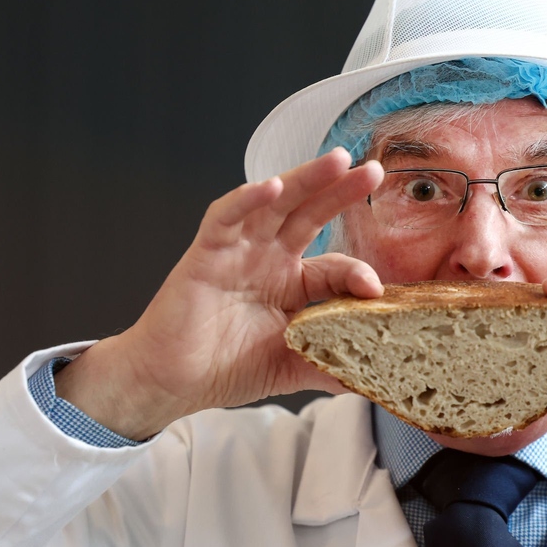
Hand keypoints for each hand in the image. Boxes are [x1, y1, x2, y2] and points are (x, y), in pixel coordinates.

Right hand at [55, 148, 384, 439]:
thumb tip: (374, 384)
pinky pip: (226, 217)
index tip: (376, 289)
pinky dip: (247, 200)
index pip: (334, 265)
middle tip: (373, 171)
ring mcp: (238, 252)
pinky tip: (271, 186)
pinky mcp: (206, 254)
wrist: (170, 383)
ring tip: (338, 161)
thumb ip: (330, 368)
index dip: (357, 272)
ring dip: (305, 179)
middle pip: (311, 214)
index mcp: (292, 283)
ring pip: (275, 204)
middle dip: (340, 191)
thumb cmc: (225, 369)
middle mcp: (268, 259)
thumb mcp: (291, 368)